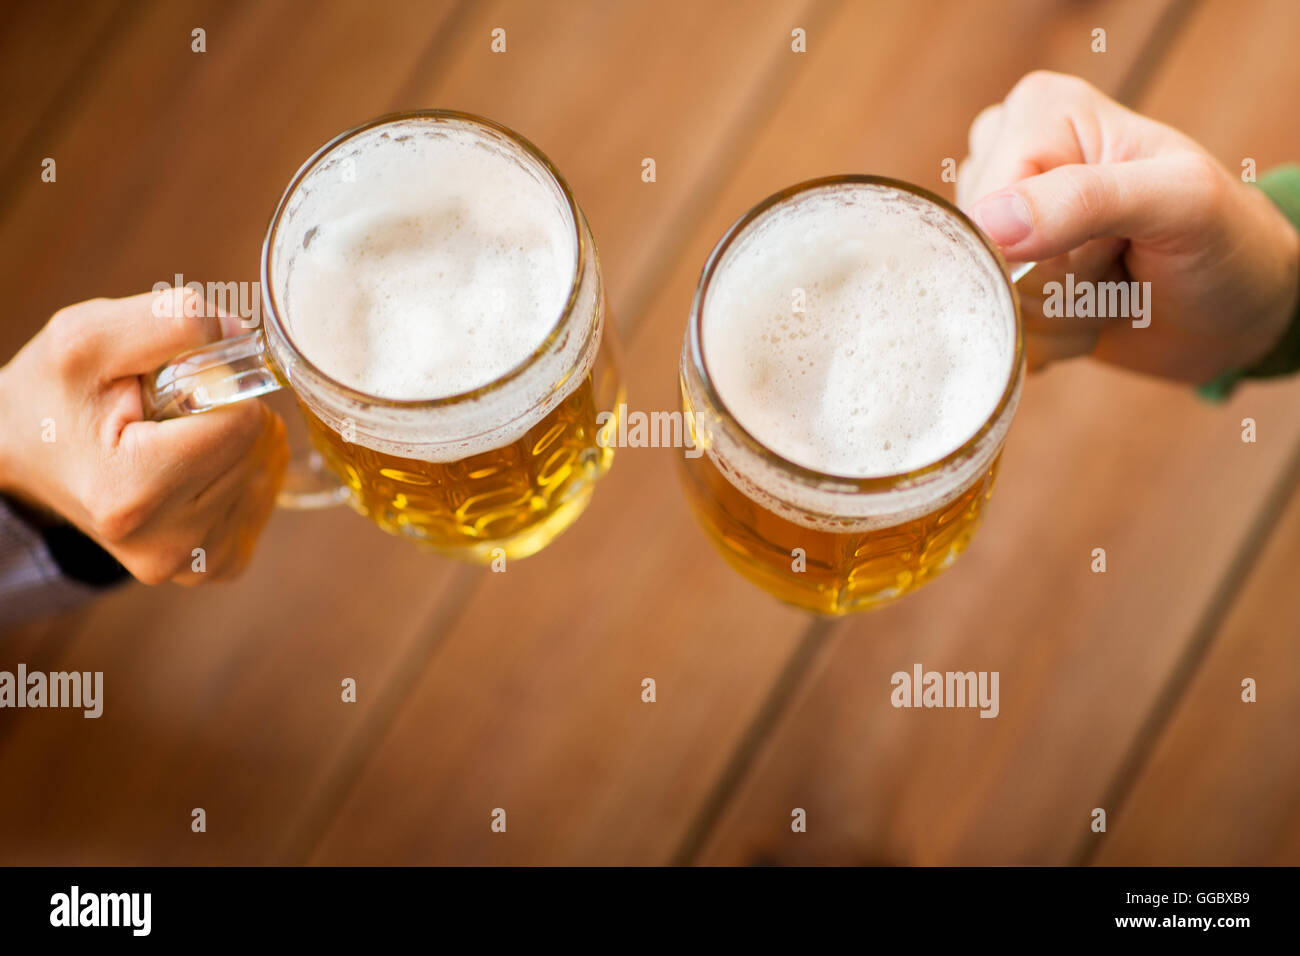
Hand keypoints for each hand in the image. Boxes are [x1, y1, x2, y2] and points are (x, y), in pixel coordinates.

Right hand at [0, 288, 287, 584]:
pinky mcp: (212, 566)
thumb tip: (240, 335)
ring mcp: (190, 564)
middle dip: (223, 416)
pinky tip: (192, 468)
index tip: (170, 389)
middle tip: (161, 417)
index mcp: (134, 492)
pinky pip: (262, 503)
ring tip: (169, 441)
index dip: (217, 388)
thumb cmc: (54, 392)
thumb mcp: (88, 337)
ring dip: (231, 444)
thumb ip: (169, 322)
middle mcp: (166, 545)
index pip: (245, 422)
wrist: (25, 452)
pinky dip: (237, 475)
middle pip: (259, 448)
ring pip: (265, 472)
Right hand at [959, 71, 1299, 380]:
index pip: (986, 200)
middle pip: (976, 247)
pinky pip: (987, 320)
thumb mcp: (1178, 203)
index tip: (1105, 245)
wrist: (1238, 312)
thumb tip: (990, 221)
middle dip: (1046, 279)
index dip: (1035, 245)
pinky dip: (1042, 334)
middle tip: (1111, 263)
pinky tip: (1087, 312)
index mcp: (1044, 111)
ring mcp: (1006, 218)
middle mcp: (1012, 156)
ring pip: (979, 290)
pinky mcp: (1006, 272)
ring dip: (1049, 311)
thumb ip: (1087, 199)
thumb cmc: (1225, 242)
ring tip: (1105, 287)